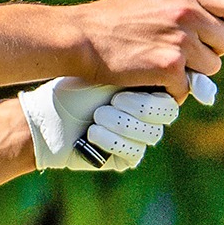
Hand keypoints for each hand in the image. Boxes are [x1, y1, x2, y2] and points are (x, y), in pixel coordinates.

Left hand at [19, 77, 181, 171]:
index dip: (148, 96)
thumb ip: (144, 71)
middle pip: (165, 115)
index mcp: (148, 88)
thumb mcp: (112, 72)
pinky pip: (134, 152)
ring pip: (151, 134)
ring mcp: (139, 136)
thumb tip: (174, 67)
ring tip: (97, 116)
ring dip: (120, 123)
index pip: (171, 95)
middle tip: (111, 102)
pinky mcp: (126, 157)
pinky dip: (110, 140)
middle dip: (137, 108)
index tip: (122, 89)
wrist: (49, 115)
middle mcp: (147, 114)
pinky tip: (91, 133)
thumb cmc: (78, 87)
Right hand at [70, 0, 223, 98]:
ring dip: (191, 73)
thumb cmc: (113, 19)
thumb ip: (185, 6)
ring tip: (161, 64)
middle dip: (211, 53)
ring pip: (210, 69)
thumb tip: (214, 23)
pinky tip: (150, 79)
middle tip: (186, 55)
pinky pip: (187, 88)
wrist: (82, 37)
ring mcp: (181, 42)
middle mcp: (187, 14)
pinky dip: (171, 89)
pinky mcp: (170, 68)